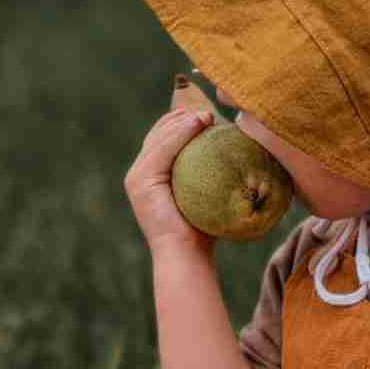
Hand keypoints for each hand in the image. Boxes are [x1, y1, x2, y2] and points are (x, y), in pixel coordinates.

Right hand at [124, 100, 216, 255]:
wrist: (188, 255)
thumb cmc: (203, 228)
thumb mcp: (205, 192)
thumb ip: (208, 171)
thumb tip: (233, 148)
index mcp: (151, 172)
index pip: (164, 135)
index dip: (184, 119)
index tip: (209, 115)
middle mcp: (139, 172)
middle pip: (159, 131)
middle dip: (184, 116)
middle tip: (210, 113)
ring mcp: (137, 176)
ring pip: (161, 136)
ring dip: (184, 120)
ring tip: (208, 116)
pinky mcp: (141, 181)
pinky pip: (162, 149)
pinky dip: (180, 133)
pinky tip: (198, 124)